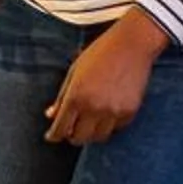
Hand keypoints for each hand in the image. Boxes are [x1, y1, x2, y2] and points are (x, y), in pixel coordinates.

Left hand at [46, 11, 166, 144]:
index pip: (61, 128)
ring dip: (91, 133)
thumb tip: (50, 115)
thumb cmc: (100, 53)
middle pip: (79, 138)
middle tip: (71, 129)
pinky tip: (107, 112)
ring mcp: (113, 112)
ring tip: (89, 122)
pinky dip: (109, 125)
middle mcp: (94, 107)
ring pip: (98, 137)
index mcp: (76, 96)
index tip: (52, 136)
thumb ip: (62, 96)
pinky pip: (116, 128)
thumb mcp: (74, 71)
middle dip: (72, 135)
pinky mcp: (129, 112)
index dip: (54, 135)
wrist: (132, 45)